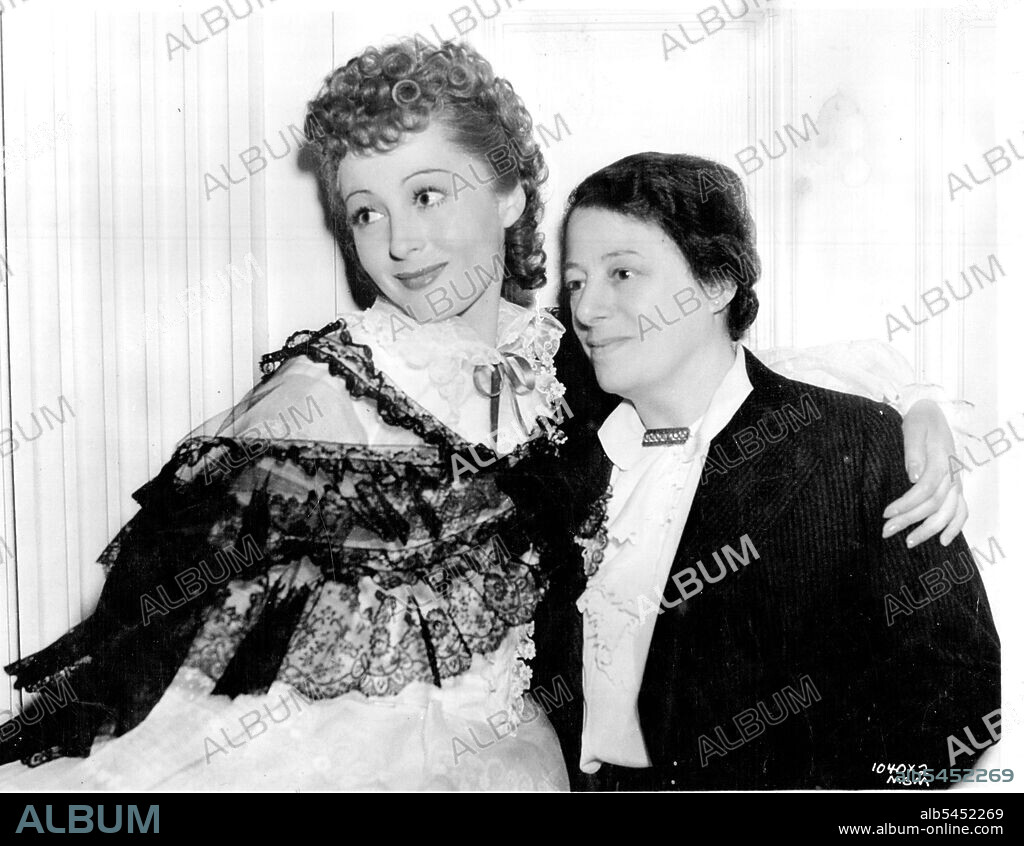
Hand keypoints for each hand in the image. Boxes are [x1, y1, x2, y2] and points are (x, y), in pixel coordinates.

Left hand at [882, 399, 966, 546]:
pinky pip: (961, 510)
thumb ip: (913, 452)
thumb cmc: (919, 421)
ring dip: (929, 529)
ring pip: (948, 512)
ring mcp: (956, 481)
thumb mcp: (912, 429)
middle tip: (886, 532)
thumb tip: (913, 475)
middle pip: (934, 504)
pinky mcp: (956, 486)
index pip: (925, 489)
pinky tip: (942, 541)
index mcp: (942, 459)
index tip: (885, 513)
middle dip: (910, 520)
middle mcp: (952, 473)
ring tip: (908, 542)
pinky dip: (955, 527)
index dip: (906, 504)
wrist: (931, 414)